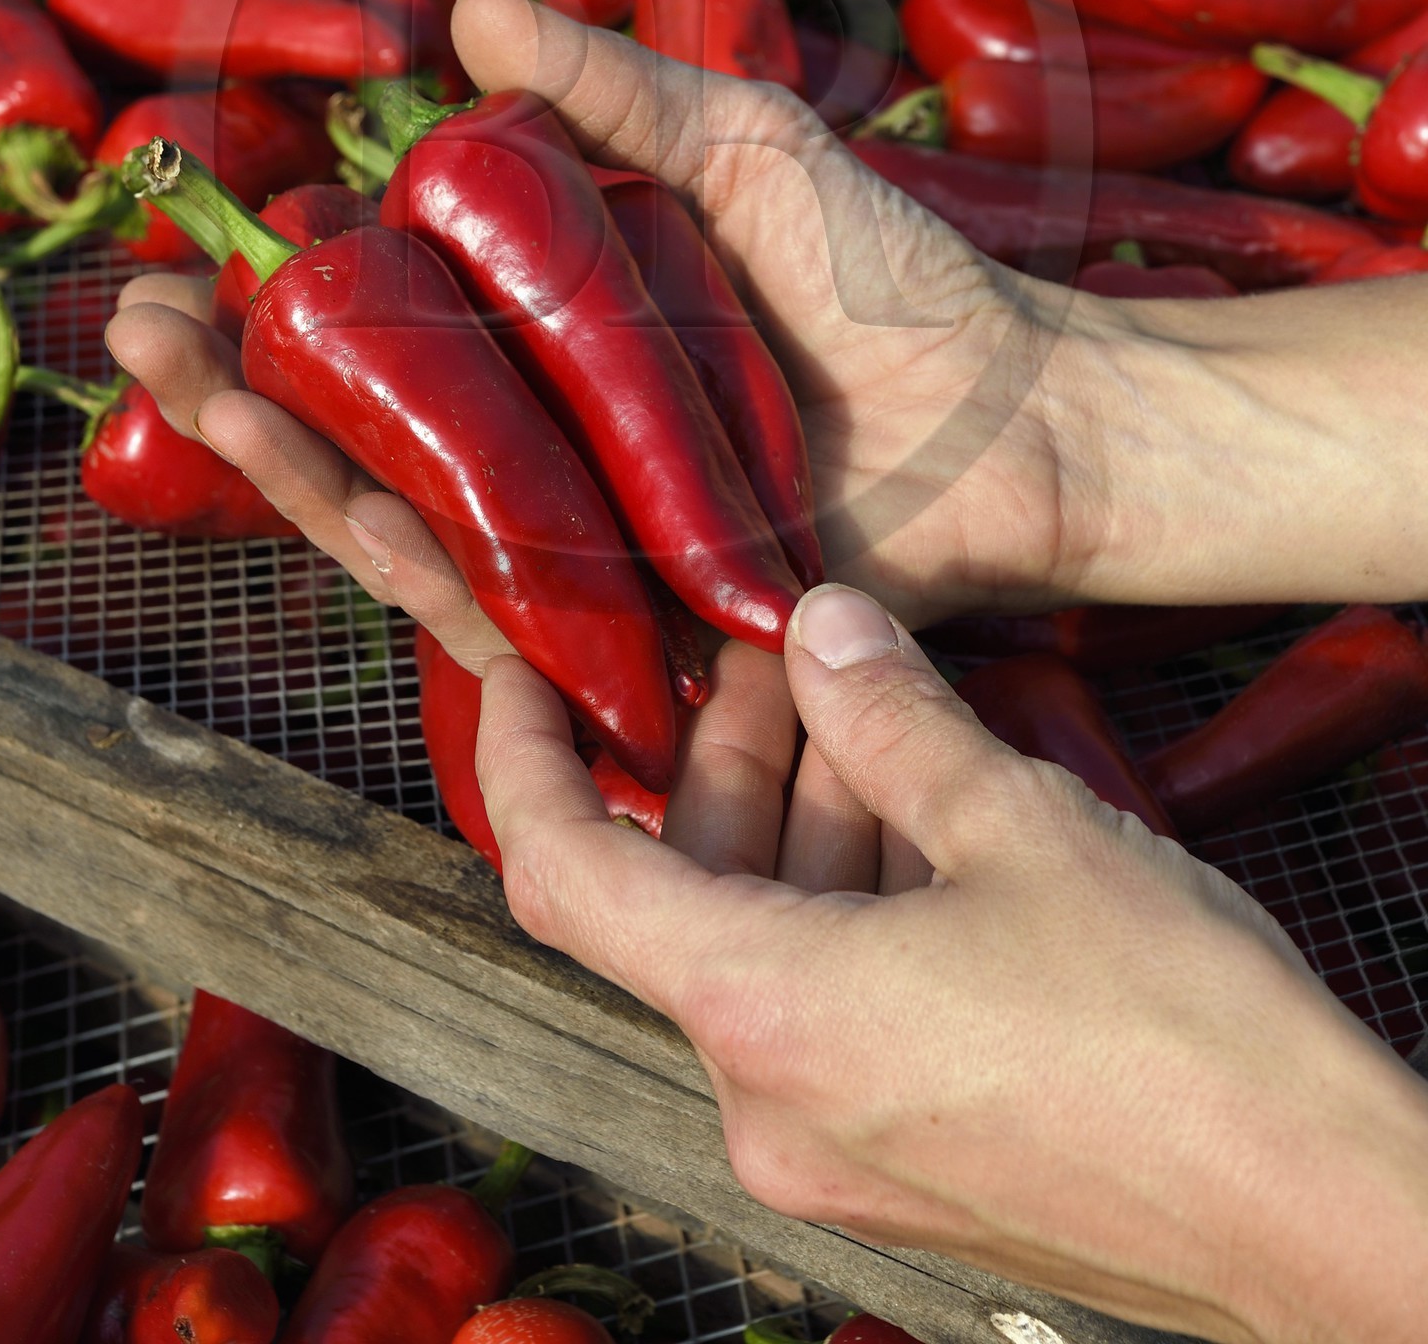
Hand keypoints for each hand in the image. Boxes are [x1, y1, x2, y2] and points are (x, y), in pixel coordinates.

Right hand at [108, 0, 1113, 640]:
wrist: (1022, 417)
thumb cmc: (896, 281)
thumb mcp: (741, 150)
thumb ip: (612, 89)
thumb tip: (464, 3)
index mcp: (564, 343)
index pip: (396, 323)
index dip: (292, 291)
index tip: (200, 234)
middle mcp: (555, 446)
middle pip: (367, 424)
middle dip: (240, 377)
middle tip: (141, 319)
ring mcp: (586, 536)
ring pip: (400, 507)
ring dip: (278, 452)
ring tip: (173, 378)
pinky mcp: (632, 614)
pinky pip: (501, 593)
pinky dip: (399, 546)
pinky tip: (301, 489)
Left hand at [478, 586, 1427, 1343]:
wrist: (1317, 1213)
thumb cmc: (1180, 1032)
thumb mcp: (1022, 826)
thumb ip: (894, 717)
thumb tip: (819, 625)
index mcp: (761, 1013)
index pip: (564, 870)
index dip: (523, 755)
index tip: (521, 671)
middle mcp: (768, 1100)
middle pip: (688, 891)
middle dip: (733, 755)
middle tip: (785, 645)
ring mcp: (836, 1150)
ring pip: (773, 943)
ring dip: (813, 821)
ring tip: (877, 704)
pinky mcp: (906, 1170)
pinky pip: (836, 1007)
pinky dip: (860, 902)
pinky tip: (933, 811)